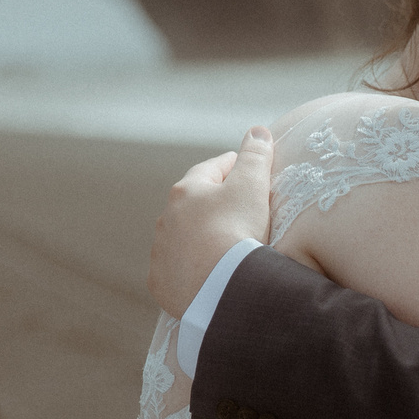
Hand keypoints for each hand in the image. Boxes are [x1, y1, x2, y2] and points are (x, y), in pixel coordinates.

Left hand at [147, 125, 275, 315]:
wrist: (219, 287)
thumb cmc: (237, 229)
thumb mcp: (252, 185)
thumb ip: (255, 155)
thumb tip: (258, 131)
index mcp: (186, 191)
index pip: (212, 170)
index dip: (233, 166)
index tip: (247, 169)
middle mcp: (166, 219)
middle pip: (193, 205)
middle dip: (212, 204)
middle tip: (238, 210)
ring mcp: (161, 252)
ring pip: (182, 238)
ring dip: (199, 238)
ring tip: (223, 247)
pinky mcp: (161, 282)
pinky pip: (176, 271)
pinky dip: (190, 269)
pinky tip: (206, 274)